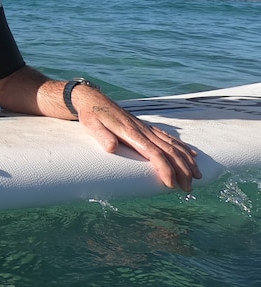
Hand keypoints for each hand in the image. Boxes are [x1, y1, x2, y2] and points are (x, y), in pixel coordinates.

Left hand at [77, 93, 201, 191]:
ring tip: (197, 176)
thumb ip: (101, 136)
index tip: (171, 184)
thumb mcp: (91, 125)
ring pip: (172, 145)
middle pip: (169, 151)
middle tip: (189, 188)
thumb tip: (111, 147)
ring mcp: (146, 128)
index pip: (154, 153)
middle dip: (182, 170)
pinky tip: (191, 155)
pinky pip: (168, 137)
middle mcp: (143, 131)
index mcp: (131, 133)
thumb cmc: (91, 115)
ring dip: (186, 161)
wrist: (92, 100)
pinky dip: (182, 147)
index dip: (164, 168)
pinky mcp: (145, 127)